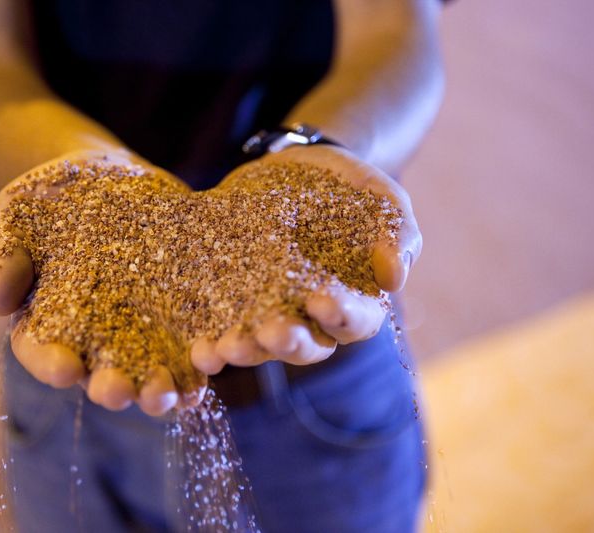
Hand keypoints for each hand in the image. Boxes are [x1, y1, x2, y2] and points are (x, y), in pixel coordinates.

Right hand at [0, 150, 197, 415]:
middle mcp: (93, 335)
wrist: (105, 173)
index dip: (51, 364)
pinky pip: (187, 344)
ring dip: (157, 389)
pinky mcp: (176, 312)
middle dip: (109, 387)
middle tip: (117, 392)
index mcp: (47, 320)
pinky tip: (206, 367)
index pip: (42, 352)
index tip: (65, 369)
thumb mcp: (18, 215)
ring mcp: (138, 327)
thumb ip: (7, 255)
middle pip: (99, 373)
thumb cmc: (50, 196)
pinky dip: (197, 362)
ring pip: (146, 370)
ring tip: (166, 395)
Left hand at [190, 144, 421, 374]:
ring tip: (223, 349)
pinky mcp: (233, 298)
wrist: (299, 164)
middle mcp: (311, 319)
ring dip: (243, 351)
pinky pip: (221, 326)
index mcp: (353, 304)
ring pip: (259, 345)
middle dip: (288, 343)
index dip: (342, 317)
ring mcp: (269, 311)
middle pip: (305, 346)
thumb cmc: (352, 186)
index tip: (323, 301)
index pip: (355, 322)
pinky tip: (195, 346)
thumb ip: (398, 234)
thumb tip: (394, 278)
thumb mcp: (382, 200)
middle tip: (271, 333)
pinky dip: (209, 341)